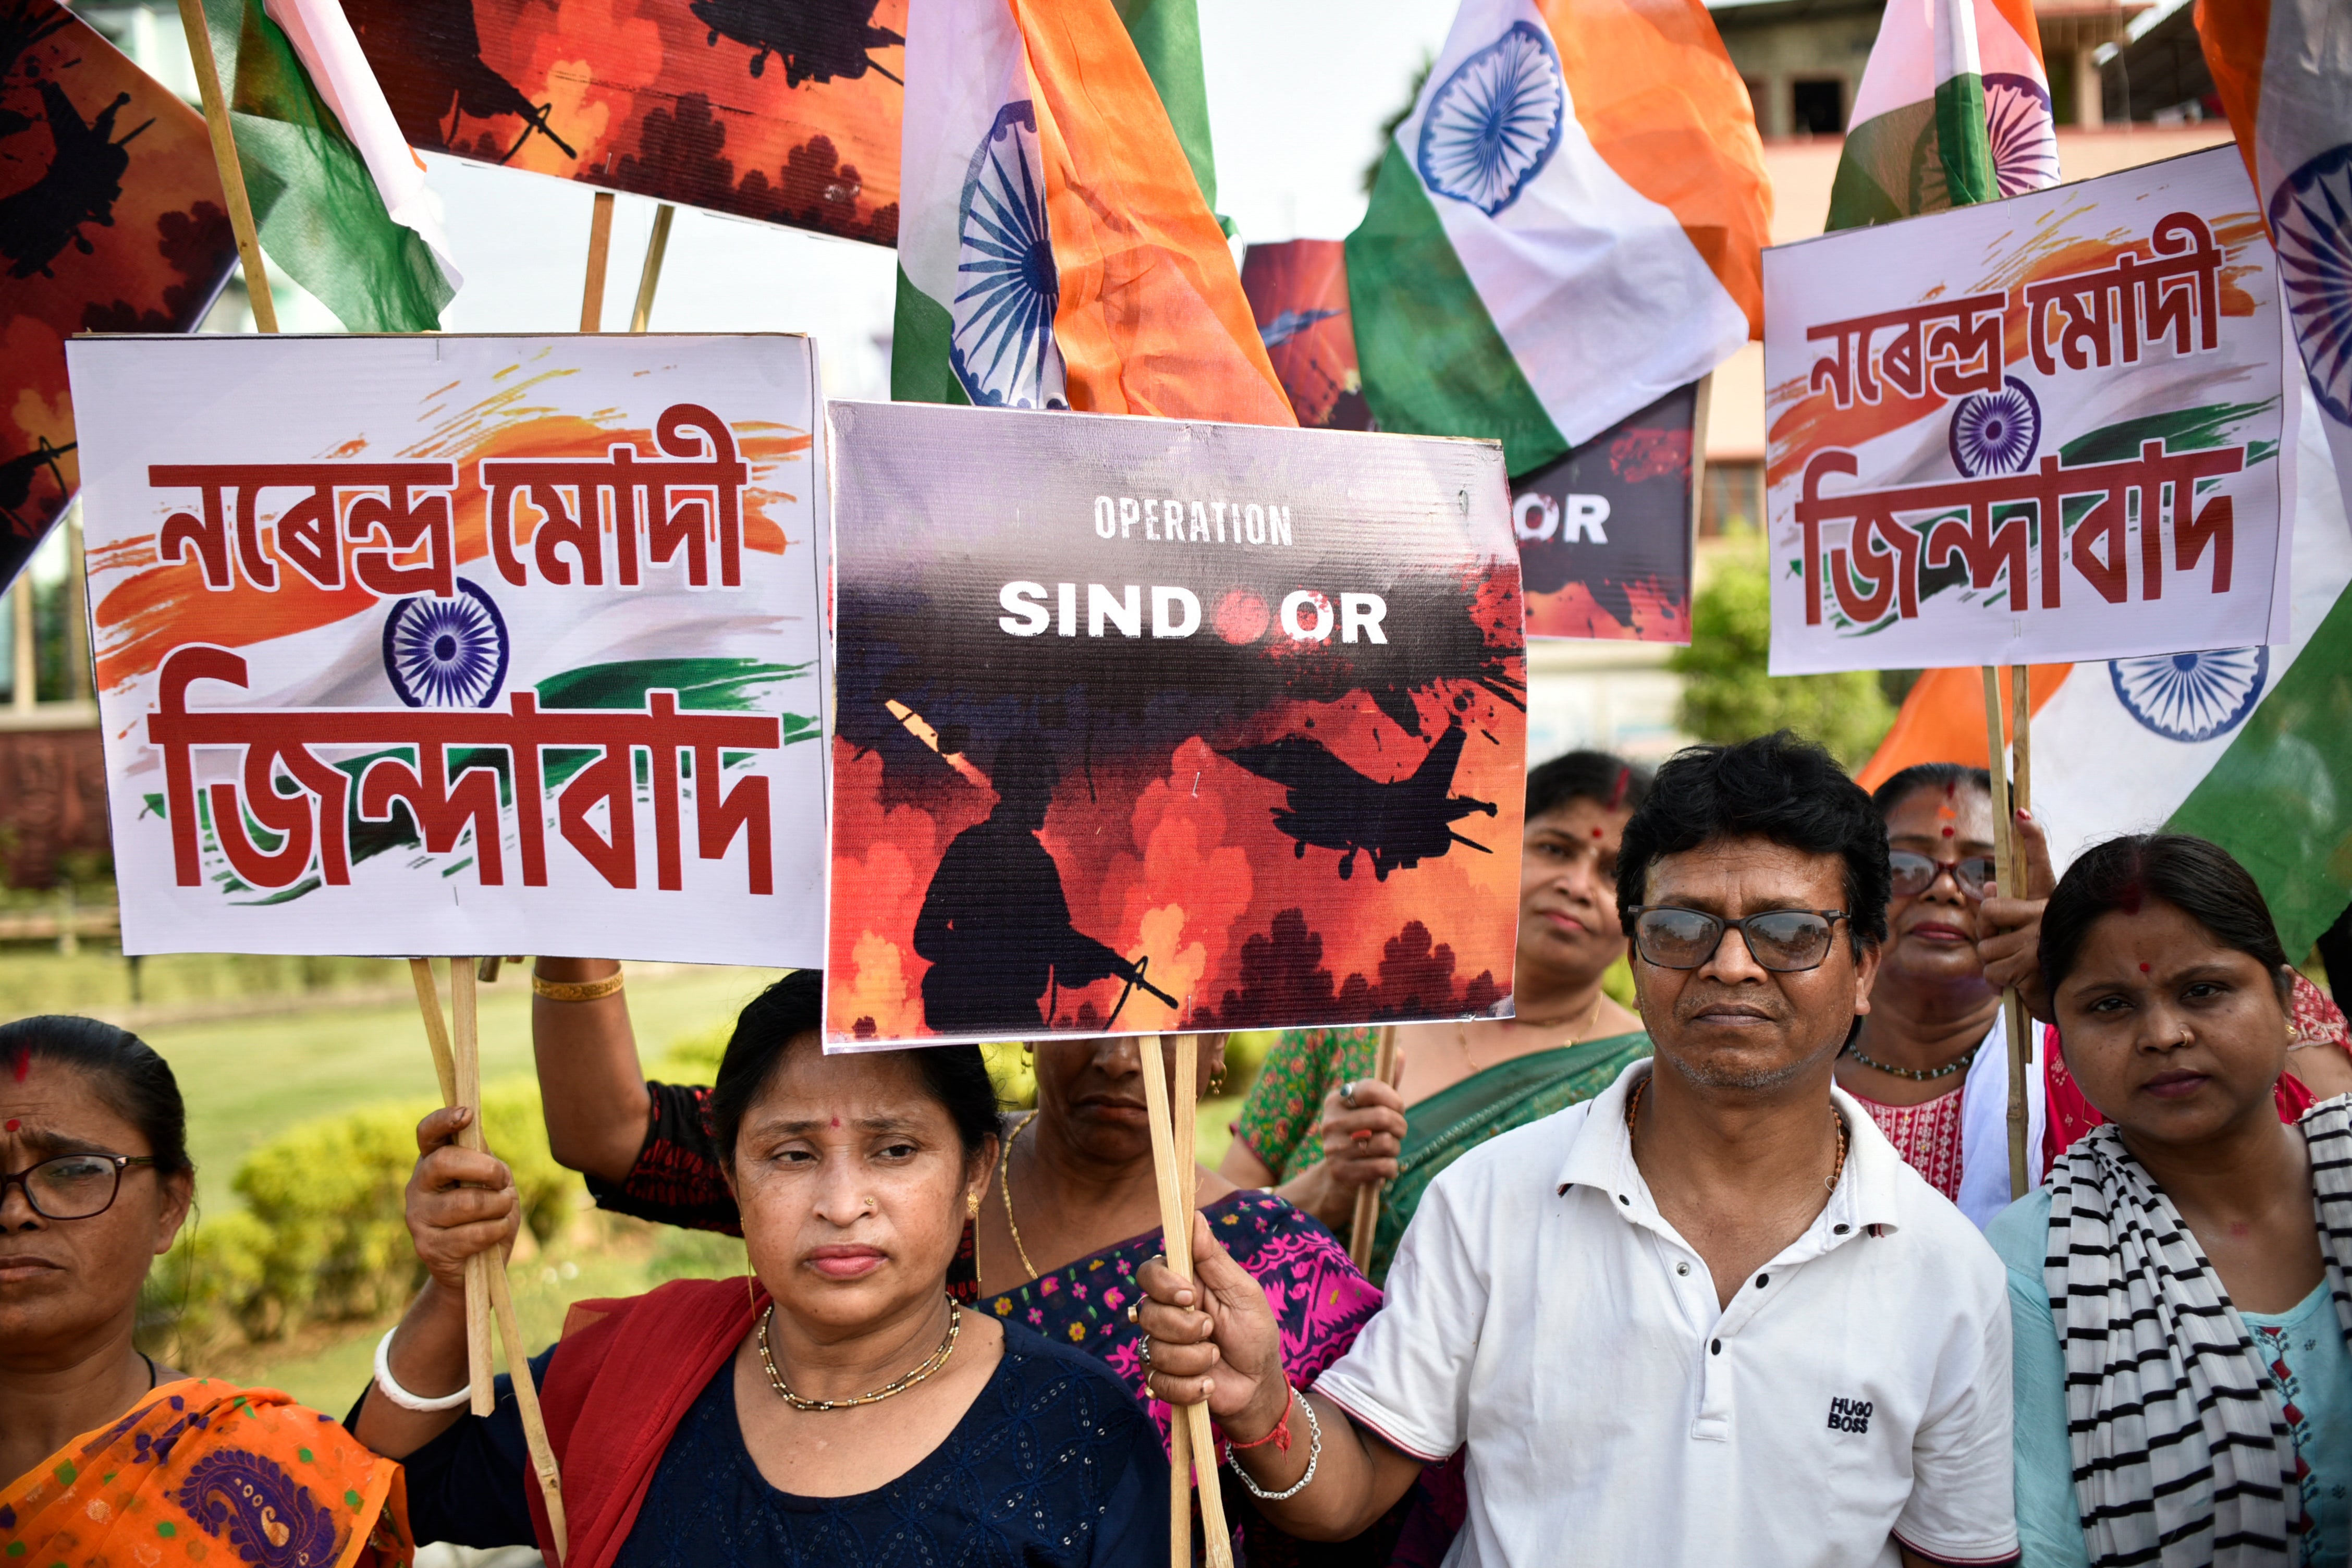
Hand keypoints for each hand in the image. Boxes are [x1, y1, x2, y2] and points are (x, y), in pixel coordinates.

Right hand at [404, 1105, 519, 1293]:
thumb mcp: (491, 1181)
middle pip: (444, 1162)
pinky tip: (496, 1231)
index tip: (467, 1115)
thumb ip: (483, 1157)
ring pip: (466, 1202)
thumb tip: (474, 1129)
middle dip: (485, 1168)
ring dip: (498, 1205)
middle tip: (502, 1180)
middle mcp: (417, 1186)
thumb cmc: (488, 1214)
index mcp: (432, 1162)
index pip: (427, 1133)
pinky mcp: (427, 1246)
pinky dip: (496, 1230)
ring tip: (502, 1210)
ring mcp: (418, 1217)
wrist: (475, 1266)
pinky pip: (472, 1233)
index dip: (443, 1120)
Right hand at [1136, 1210, 1289, 1438]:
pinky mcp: (1159, 1378)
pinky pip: (1158, 1382)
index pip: (1148, 1273)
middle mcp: (1163, 1313)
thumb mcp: (1243, 1292)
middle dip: (1184, 1328)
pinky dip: (1189, 1387)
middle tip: (1212, 1331)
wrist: (1259, 1384)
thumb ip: (1215, 1258)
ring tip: (1215, 1359)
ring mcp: (1158, 1346)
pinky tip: (1208, 1384)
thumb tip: (1196, 1217)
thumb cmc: (1254, 1332)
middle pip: (1146, 1312)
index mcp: (1181, 1286)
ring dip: (1193, 1359)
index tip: (1189, 1295)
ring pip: (1153, 1349)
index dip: (1162, 1284)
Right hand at [1316, 1076, 1407, 1190]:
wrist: (1339, 1175)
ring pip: (1387, 1143)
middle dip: (1400, 1126)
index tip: (1397, 1108)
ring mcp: (1334, 1149)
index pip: (1372, 1089)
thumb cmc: (1362, 1133)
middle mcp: (1330, 1122)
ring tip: (1386, 1150)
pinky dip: (1391, 1168)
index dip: (1394, 1099)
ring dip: (1395, 1148)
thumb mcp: (1370, 1108)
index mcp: (1336, 1100)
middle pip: (1384, 1117)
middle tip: (1398, 1131)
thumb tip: (1400, 1052)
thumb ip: (1386, 1083)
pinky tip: (1382, 1167)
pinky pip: (1384, 1166)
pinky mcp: (1342, 1172)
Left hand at [1978, 810, 2054, 1021]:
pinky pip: (1992, 972)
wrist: (2066, 1000)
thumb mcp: (2028, 932)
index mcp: (2046, 903)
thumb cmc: (2046, 962)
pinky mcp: (2032, 969)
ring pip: (1985, 947)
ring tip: (2016, 967)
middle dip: (1985, 931)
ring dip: (1993, 963)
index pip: (2039, 862)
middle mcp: (2045, 916)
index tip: (2021, 812)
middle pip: (1987, 911)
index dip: (2031, 836)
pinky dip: (1998, 982)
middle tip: (2001, 942)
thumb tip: (1989, 888)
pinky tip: (2017, 983)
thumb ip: (2008, 908)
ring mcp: (2038, 942)